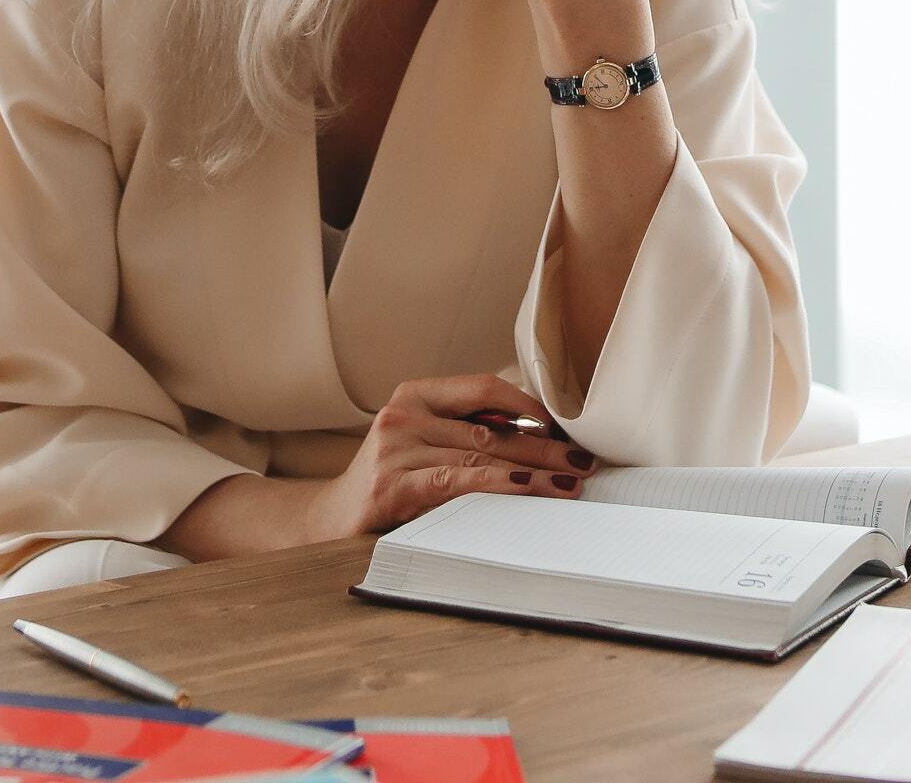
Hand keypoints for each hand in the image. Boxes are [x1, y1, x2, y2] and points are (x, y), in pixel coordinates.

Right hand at [307, 373, 593, 540]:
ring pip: (480, 456)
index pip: (483, 387)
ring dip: (533, 470)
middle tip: (582, 460)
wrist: (327, 522)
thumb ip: (464, 431)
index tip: (564, 427)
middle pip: (490, 427)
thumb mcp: (420, 444)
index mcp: (413, 395)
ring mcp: (394, 450)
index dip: (528, 404)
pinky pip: (456, 481)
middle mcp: (402, 415)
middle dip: (543, 445)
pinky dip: (497, 484)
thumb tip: (539, 432)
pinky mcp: (391, 486)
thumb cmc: (388, 482)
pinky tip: (527, 489)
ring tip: (569, 482)